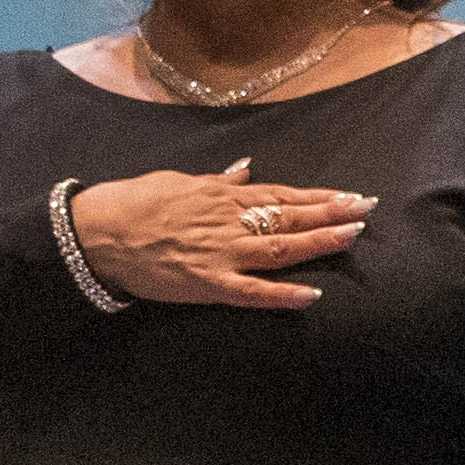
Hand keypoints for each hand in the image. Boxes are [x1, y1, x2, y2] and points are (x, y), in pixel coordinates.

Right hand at [68, 159, 370, 307]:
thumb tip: (245, 169)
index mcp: (224, 196)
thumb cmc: (136, 202)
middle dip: (332, 213)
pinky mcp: (206, 283)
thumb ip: (218, 180)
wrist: (97, 232)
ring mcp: (220, 253)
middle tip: (367, 209)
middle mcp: (229, 221)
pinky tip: (310, 295)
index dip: (320, 196)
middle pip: (290, 216)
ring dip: (318, 242)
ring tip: (352, 236)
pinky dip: (282, 295)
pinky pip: (251, 291)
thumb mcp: (181, 181)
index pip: (283, 194)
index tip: (351, 195)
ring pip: (279, 247)